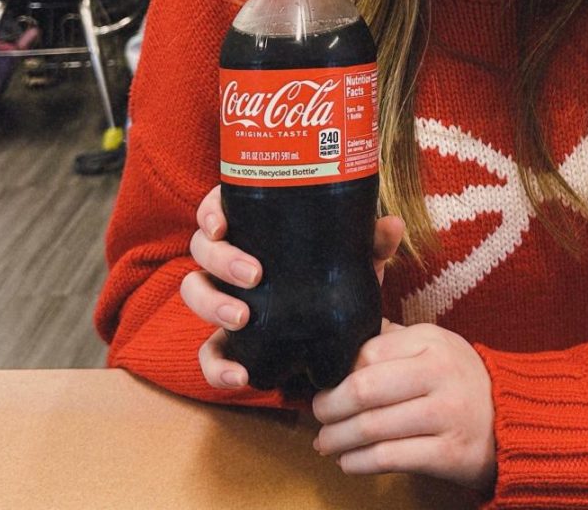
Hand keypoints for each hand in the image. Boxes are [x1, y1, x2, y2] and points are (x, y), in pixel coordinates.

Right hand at [180, 185, 404, 389]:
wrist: (339, 327)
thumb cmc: (336, 275)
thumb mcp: (355, 257)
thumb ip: (371, 241)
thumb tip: (392, 224)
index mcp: (251, 228)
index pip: (216, 212)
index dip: (210, 214)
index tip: (222, 226)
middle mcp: (230, 260)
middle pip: (202, 251)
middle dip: (221, 261)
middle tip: (254, 275)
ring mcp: (224, 300)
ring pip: (195, 294)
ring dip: (212, 305)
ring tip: (242, 319)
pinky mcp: (230, 343)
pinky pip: (210, 355)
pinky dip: (218, 367)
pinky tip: (240, 376)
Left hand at [313, 321, 496, 492]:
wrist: (510, 419)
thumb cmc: (459, 379)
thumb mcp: (434, 345)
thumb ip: (392, 340)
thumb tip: (344, 339)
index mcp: (431, 341)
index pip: (368, 352)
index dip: (338, 371)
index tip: (324, 383)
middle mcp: (439, 373)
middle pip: (364, 389)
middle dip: (329, 406)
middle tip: (318, 414)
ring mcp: (445, 414)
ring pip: (372, 427)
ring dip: (338, 439)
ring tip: (326, 442)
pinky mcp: (447, 453)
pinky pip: (389, 459)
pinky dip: (358, 463)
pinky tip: (348, 462)